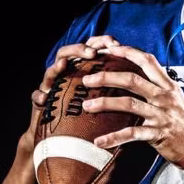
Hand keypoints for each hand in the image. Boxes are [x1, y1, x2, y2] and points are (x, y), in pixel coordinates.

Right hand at [23, 35, 120, 150]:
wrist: (65, 140)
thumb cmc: (91, 117)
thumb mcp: (106, 99)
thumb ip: (119, 86)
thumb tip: (146, 76)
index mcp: (83, 71)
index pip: (90, 48)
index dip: (101, 43)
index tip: (115, 44)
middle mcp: (66, 75)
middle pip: (68, 53)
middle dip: (79, 50)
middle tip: (92, 52)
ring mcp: (51, 88)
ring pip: (50, 72)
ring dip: (56, 68)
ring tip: (64, 65)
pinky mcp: (41, 104)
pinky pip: (36, 97)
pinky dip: (39, 96)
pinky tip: (44, 97)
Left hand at [80, 45, 183, 183]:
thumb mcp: (177, 101)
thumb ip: (160, 88)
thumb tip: (140, 78)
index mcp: (169, 86)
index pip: (147, 61)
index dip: (127, 52)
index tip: (108, 49)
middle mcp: (165, 97)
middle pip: (132, 79)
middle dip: (107, 77)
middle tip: (87, 79)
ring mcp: (162, 115)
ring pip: (129, 104)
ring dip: (105, 104)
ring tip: (87, 106)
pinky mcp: (159, 134)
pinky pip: (132, 134)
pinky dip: (114, 138)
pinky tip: (99, 142)